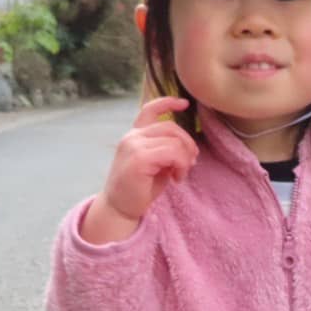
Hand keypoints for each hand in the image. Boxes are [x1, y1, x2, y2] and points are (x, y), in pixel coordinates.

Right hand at [81, 96, 197, 243]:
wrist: (119, 208)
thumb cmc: (139, 188)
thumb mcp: (156, 164)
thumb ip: (166, 149)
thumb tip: (189, 146)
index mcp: (135, 135)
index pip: (150, 110)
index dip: (168, 102)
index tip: (184, 103)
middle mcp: (132, 136)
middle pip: (171, 127)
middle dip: (188, 144)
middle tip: (190, 164)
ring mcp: (134, 146)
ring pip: (174, 141)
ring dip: (185, 158)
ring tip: (180, 174)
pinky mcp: (139, 159)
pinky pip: (172, 153)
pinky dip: (181, 165)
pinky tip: (177, 178)